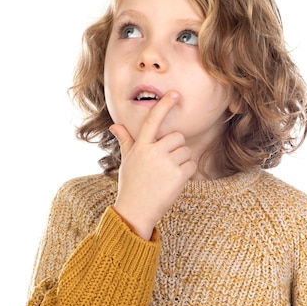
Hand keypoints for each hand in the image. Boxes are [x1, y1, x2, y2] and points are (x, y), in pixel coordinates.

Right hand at [110, 91, 196, 239]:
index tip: (175, 94)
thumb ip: (125, 140)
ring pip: (185, 150)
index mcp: (140, 146)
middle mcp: (153, 151)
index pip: (152, 120)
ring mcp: (166, 163)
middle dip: (176, 147)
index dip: (164, 105)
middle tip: (165, 163)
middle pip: (177, 136)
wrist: (135, 211)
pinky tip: (174, 181)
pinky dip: (187, 172)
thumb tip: (115, 126)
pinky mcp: (178, 175)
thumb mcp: (127, 160)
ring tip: (167, 175)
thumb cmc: (131, 184)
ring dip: (181, 161)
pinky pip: (191, 164)